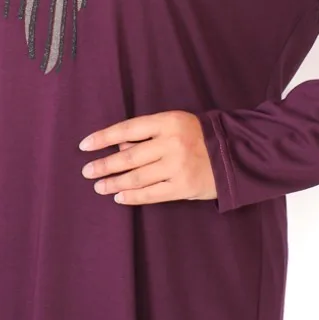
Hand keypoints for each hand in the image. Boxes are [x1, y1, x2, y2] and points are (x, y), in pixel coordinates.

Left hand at [78, 111, 216, 204]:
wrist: (234, 154)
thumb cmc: (198, 136)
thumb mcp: (174, 124)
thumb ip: (147, 134)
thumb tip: (117, 145)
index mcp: (167, 122)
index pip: (127, 129)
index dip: (103, 137)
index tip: (84, 145)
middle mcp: (171, 143)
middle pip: (129, 156)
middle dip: (104, 165)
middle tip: (86, 172)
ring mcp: (177, 166)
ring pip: (137, 177)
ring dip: (114, 183)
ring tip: (99, 187)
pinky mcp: (183, 187)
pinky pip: (152, 194)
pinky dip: (133, 196)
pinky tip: (119, 197)